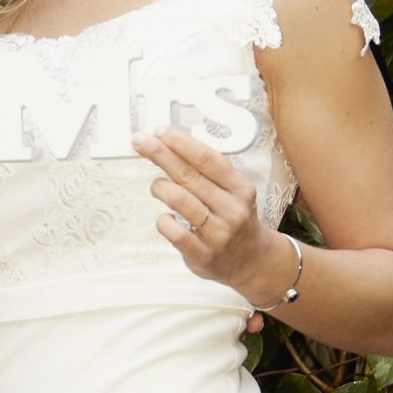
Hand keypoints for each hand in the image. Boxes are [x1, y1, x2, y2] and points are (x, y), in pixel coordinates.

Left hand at [136, 125, 286, 310]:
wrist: (251, 261)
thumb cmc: (234, 219)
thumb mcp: (233, 192)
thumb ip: (207, 173)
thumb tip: (171, 147)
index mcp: (240, 188)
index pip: (207, 158)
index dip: (181, 142)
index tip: (160, 131)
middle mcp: (231, 209)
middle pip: (189, 175)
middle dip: (161, 154)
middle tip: (141, 142)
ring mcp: (217, 234)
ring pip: (180, 200)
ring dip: (160, 187)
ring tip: (156, 186)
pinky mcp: (202, 255)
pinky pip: (173, 231)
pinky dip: (162, 220)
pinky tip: (165, 217)